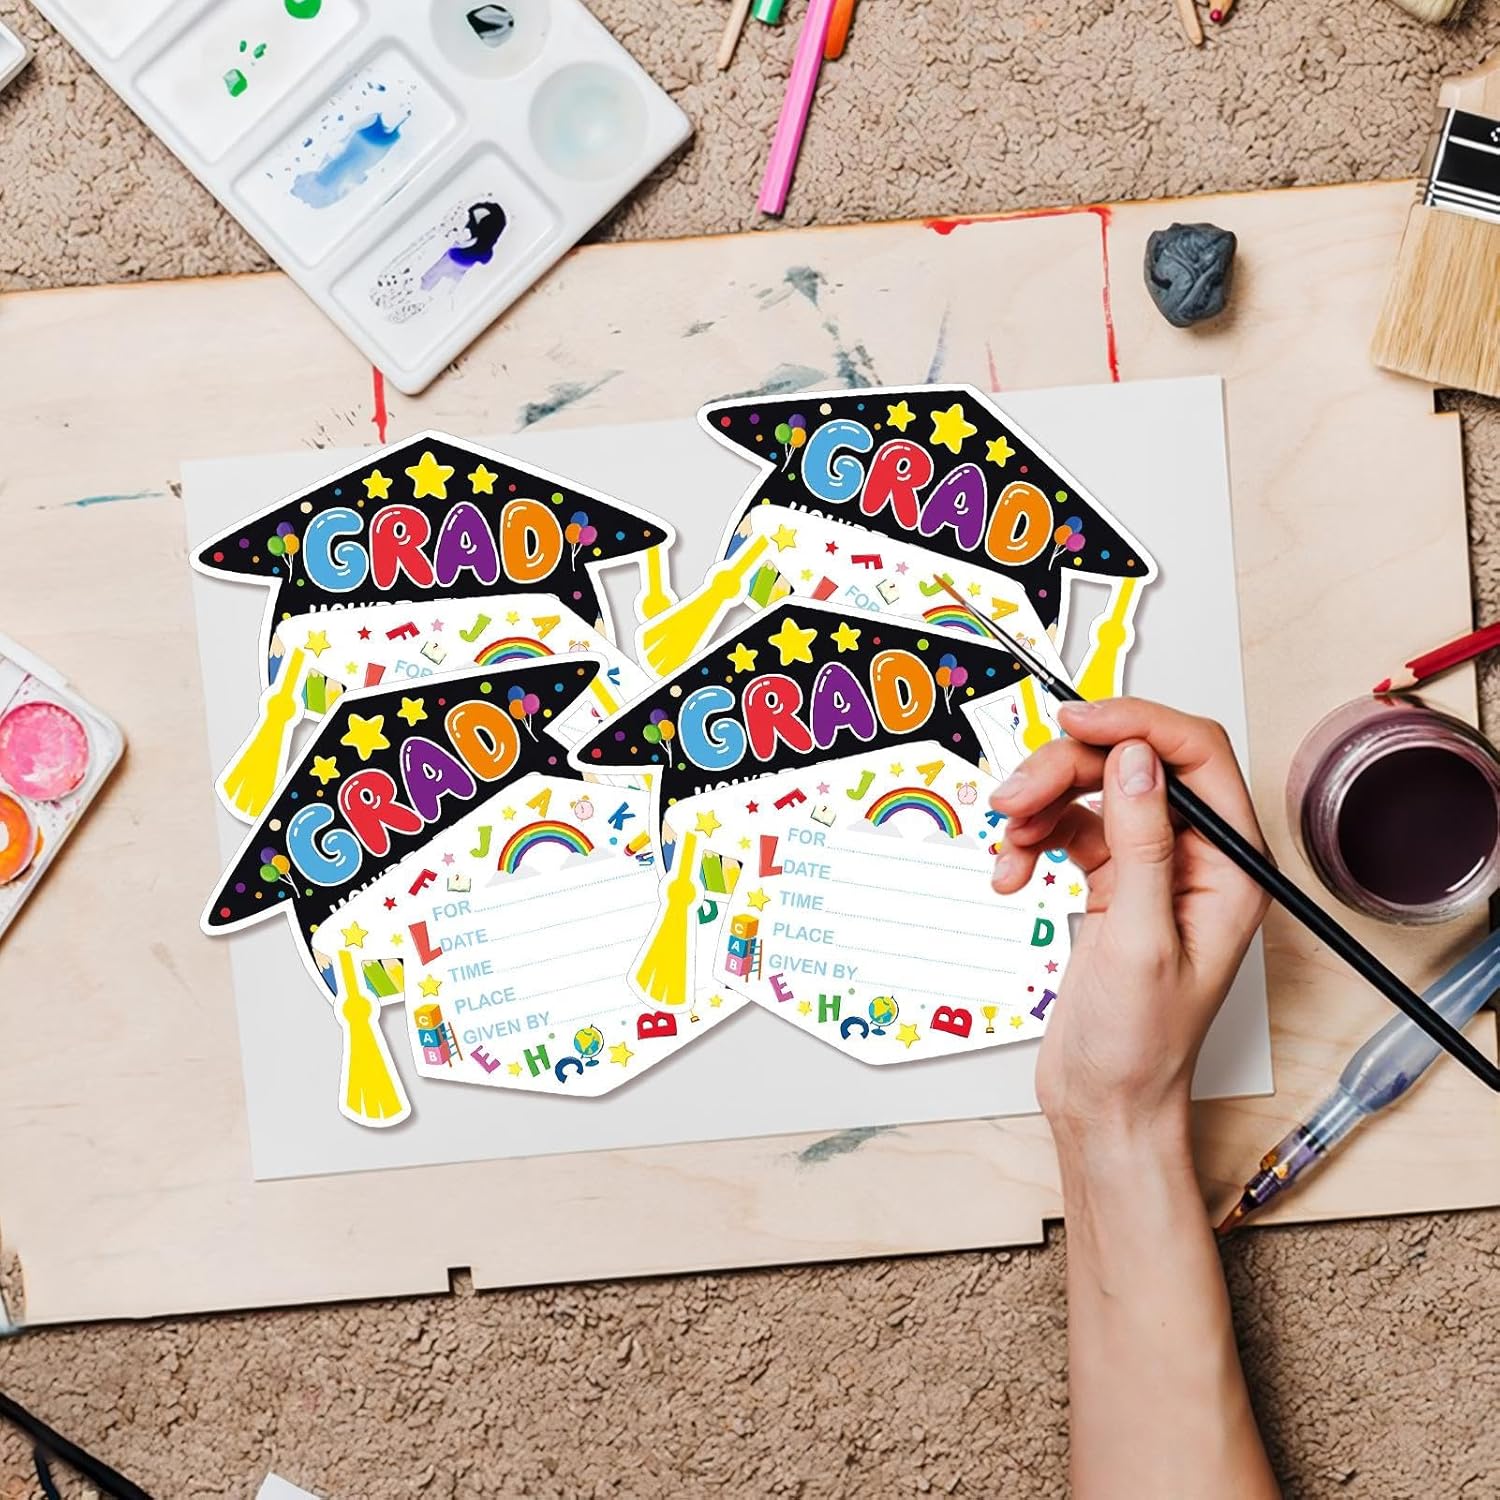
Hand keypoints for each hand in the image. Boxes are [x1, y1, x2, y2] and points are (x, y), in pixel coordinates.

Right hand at [990, 698, 1268, 1139]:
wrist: (1103, 1102)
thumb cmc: (1140, 1046)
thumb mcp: (1140, 941)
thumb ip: (1141, 843)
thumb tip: (1136, 761)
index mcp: (1231, 866)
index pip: (1195, 754)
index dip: (1135, 724)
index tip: (1076, 721)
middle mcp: (1195, 857)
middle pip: (1130, 765)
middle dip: (1066, 771)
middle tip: (1014, 796)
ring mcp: (1150, 867)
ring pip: (1092, 791)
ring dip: (1039, 805)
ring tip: (1007, 842)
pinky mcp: (1110, 882)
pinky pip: (1067, 827)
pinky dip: (1030, 840)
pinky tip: (1010, 873)